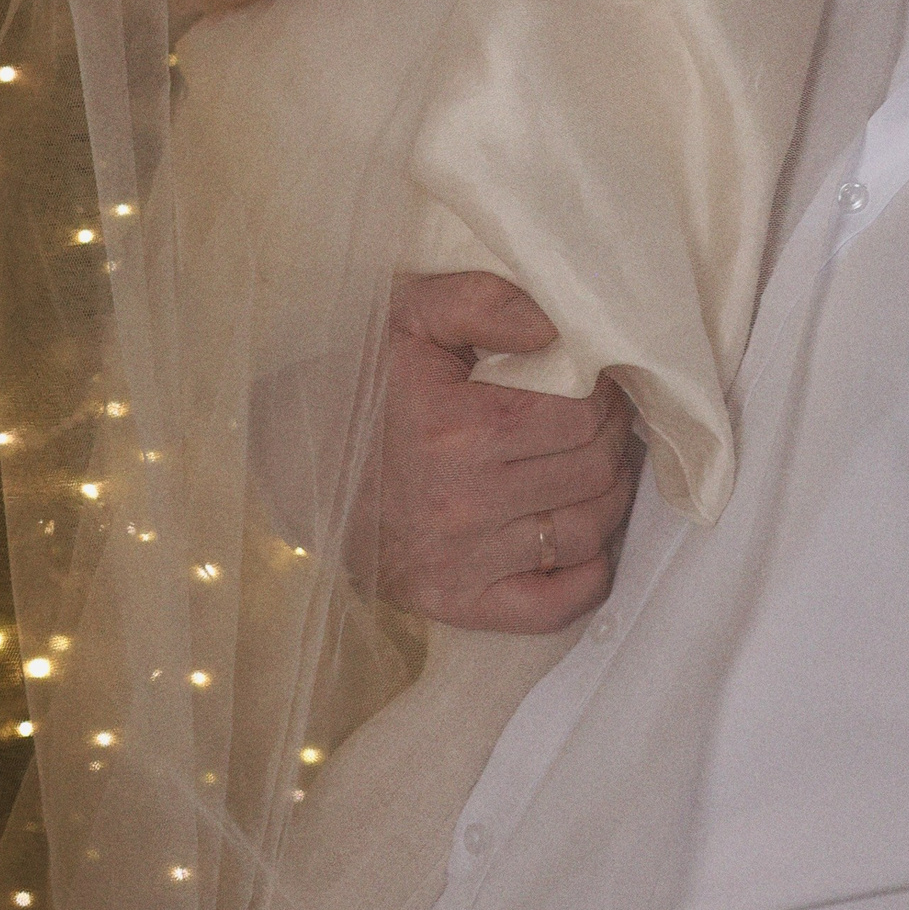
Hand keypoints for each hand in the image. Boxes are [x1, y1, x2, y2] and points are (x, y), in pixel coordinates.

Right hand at [368, 272, 639, 629]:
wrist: (296, 455)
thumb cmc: (363, 378)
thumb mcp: (413, 315)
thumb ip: (487, 303)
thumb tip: (557, 330)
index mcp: (460, 431)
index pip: (582, 414)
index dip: (604, 392)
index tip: (597, 378)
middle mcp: (463, 504)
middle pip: (592, 471)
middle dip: (612, 436)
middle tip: (604, 416)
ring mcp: (461, 562)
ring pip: (586, 533)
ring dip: (610, 495)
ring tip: (598, 463)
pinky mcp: (454, 602)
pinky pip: (552, 607)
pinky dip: (586, 577)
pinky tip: (585, 540)